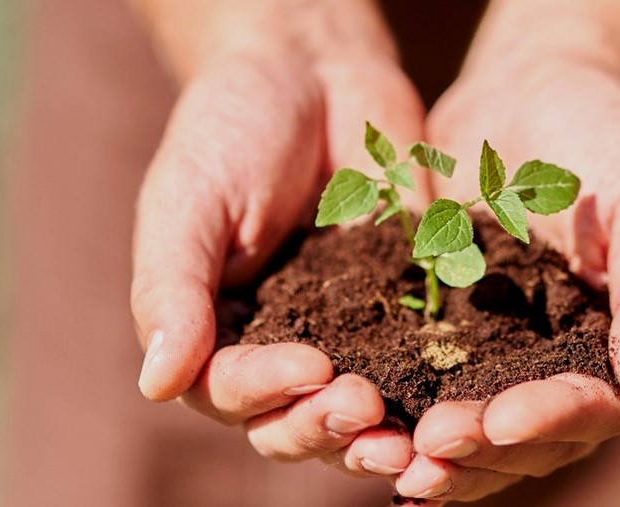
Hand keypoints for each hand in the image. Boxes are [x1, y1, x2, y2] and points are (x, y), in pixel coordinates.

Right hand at [129, 0, 427, 478]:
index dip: (268, 393)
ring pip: (358, 417)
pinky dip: (437, 391)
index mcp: (215, 335)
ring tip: (415, 439)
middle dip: (329, 428)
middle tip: (369, 412)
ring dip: (382, 436)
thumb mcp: (189, 201)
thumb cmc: (232, 131)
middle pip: (295, 424)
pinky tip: (462, 399)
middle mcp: (278, 352)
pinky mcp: (406, 316)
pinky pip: (421, 366)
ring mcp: (347, 340)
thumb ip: (172, 290)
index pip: (231, 392)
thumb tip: (156, 385)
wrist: (315, 74)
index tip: (313, 368)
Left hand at [393, 10, 619, 500]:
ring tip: (385, 450)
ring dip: (434, 449)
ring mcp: (502, 357)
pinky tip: (354, 416)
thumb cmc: (610, 135)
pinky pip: (420, 383)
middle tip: (429, 444)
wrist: (535, 87)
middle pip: (528, 439)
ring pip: (472, 429)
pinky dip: (394, 408)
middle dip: (480, 448)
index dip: (550, 421)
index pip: (595, 408)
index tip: (501, 420)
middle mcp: (564, 369)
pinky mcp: (445, 333)